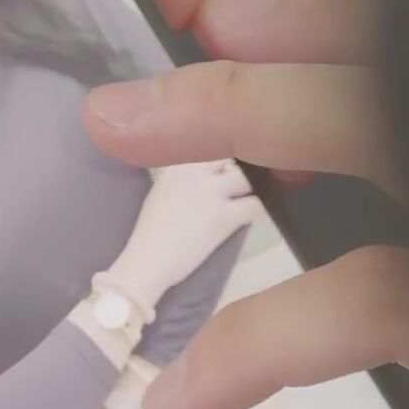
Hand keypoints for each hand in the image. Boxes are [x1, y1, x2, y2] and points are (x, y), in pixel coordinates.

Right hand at [106, 160, 262, 305]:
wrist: (146, 262)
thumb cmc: (150, 233)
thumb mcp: (162, 192)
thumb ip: (183, 179)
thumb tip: (206, 179)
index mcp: (177, 164)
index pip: (212, 147)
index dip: (223, 161)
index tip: (226, 172)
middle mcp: (194, 171)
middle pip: (232, 158)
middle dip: (241, 170)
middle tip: (242, 186)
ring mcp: (211, 192)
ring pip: (247, 178)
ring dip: (253, 187)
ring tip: (253, 198)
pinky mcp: (224, 216)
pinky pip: (255, 204)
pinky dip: (261, 208)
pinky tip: (256, 214)